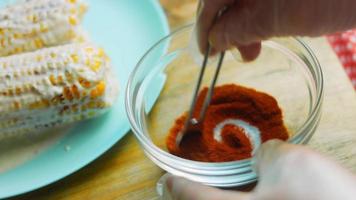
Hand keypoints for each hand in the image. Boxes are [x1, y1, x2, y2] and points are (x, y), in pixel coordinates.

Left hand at [162, 140, 355, 199]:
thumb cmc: (321, 198)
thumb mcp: (289, 163)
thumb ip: (265, 155)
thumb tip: (260, 161)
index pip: (190, 197)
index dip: (175, 184)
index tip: (165, 180)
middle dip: (189, 197)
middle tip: (180, 186)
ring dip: (213, 198)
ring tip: (213, 186)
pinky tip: (248, 193)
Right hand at [197, 0, 355, 60]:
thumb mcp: (275, 18)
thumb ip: (237, 29)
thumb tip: (215, 41)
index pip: (211, 0)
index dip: (205, 28)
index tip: (206, 54)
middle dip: (225, 28)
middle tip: (233, 54)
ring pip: (242, 2)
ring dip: (242, 27)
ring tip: (252, 52)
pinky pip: (258, 3)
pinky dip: (258, 19)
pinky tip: (264, 34)